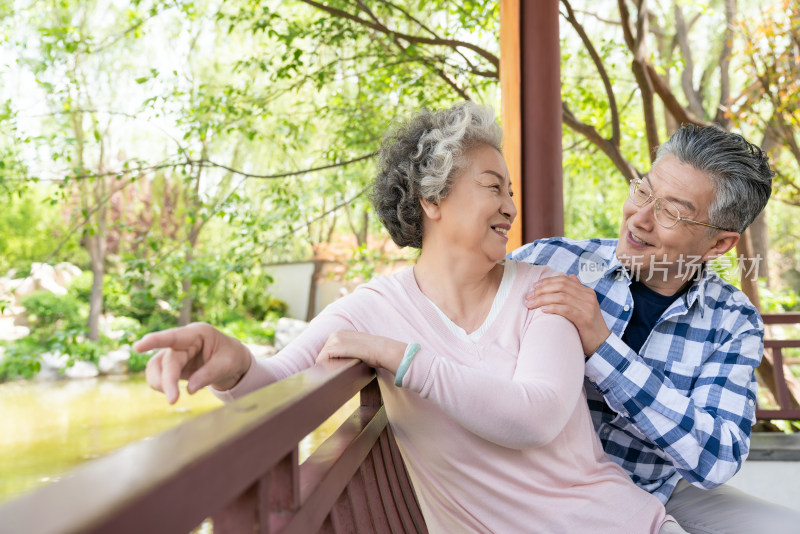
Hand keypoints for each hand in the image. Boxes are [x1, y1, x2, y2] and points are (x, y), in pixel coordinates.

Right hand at [133, 322, 251, 403]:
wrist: (231, 360)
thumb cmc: (231, 356)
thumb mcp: (227, 364)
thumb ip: (208, 374)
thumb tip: (189, 389)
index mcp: (198, 333)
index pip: (174, 336)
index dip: (155, 340)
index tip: (138, 346)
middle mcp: (182, 341)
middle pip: (167, 360)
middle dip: (167, 381)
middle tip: (173, 400)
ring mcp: (175, 352)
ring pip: (155, 368)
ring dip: (160, 384)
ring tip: (174, 397)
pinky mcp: (171, 364)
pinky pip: (157, 375)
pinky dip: (162, 386)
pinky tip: (172, 392)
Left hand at [316, 330, 406, 373]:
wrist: (382, 351)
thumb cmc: (373, 354)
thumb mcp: (357, 349)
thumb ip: (347, 352)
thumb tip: (339, 365)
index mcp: (339, 333)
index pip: (326, 351)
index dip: (328, 363)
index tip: (332, 372)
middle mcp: (335, 334)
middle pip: (322, 355)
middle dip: (326, 365)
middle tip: (334, 375)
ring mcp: (335, 339)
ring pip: (321, 358)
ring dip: (325, 368)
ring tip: (334, 375)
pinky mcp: (336, 346)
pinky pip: (322, 360)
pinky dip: (325, 368)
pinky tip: (332, 374)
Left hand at [525, 274, 610, 355]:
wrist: (602, 343)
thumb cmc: (588, 326)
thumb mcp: (584, 306)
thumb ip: (577, 292)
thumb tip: (571, 276)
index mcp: (587, 292)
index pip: (564, 280)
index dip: (548, 281)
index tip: (534, 286)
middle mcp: (588, 297)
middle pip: (561, 286)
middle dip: (542, 290)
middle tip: (529, 296)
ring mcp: (588, 307)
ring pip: (561, 297)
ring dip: (543, 299)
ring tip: (531, 304)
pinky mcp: (585, 319)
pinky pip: (566, 309)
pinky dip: (552, 308)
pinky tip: (543, 310)